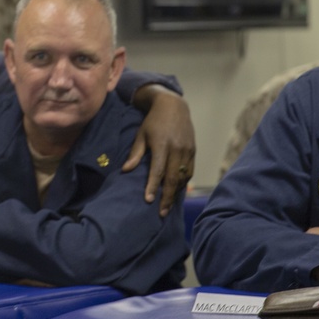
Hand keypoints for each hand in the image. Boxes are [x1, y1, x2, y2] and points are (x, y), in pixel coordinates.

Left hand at [123, 84, 195, 215]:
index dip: (153, 186)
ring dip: (176, 192)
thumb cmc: (153, 121)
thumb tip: (125, 170)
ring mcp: (187, 150)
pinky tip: (177, 191)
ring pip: (183, 177)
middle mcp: (177, 148)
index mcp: (162, 144)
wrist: (173, 106)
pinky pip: (189, 171)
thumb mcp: (141, 134)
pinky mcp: (193, 150)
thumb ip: (135, 153)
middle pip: (173, 178)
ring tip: (168, 206)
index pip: (158, 170)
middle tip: (161, 213)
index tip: (149, 200)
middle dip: (167, 197)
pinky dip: (183, 183)